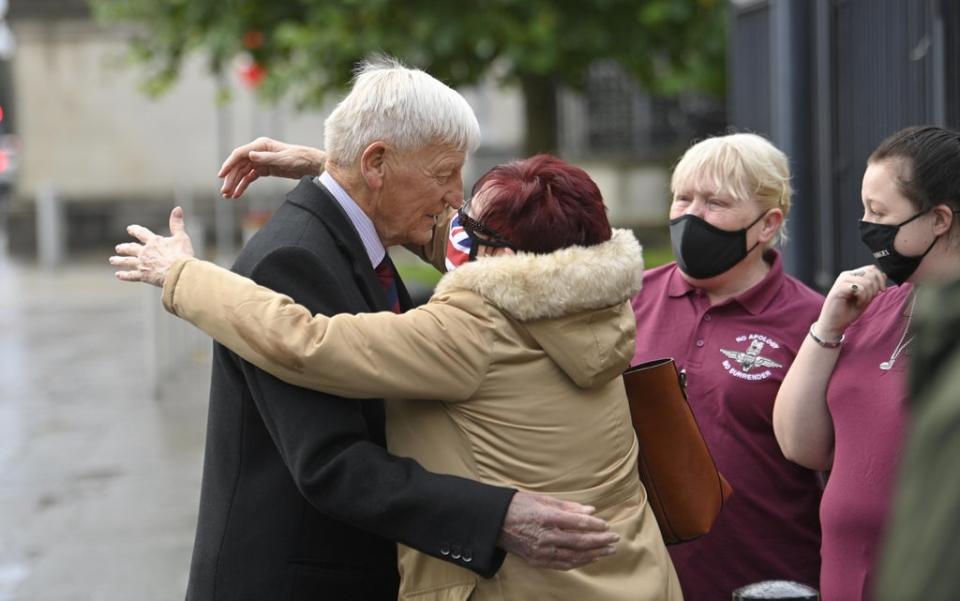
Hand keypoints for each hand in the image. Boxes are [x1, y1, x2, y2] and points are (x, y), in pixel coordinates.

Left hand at [110, 207, 194, 286]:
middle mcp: (145, 252)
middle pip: (131, 248)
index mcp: (154, 242)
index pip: (141, 233)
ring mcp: (143, 264)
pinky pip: (131, 275)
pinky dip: (124, 275)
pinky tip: (118, 275)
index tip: (129, 229)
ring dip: (119, 260)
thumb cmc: (182, 255)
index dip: (135, 230)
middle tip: (118, 248)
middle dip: (124, 247)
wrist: (179, 272)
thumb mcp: (181, 237)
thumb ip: (177, 224)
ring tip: (112, 260)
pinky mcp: (144, 276)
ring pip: (127, 261)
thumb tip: (177, 208)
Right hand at [218, 137, 326, 198]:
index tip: (221, 176)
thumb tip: (250, 155)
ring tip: (228, 196)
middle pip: (239, 165)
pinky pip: (250, 177)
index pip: (240, 154)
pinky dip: (243, 185)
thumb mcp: (284, 159)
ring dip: (235, 184)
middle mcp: (258, 152)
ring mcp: (261, 161)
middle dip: (231, 178)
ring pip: (243, 173)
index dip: (229, 164)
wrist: (311, 165)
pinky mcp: (265, 169)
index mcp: (261, 146)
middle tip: (224, 192)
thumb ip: (267, 158)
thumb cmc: (300, 159)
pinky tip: (237, 194)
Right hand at [497, 491, 618, 569]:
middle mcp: (545, 537)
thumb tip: (590, 509)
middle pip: (579, 541)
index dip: (594, 524)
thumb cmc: (519, 506)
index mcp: (546, 517)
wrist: (495, 523)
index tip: (606, 524)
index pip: (577, 523)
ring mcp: (541, 552)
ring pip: (574, 556)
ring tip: (609, 550)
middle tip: (615, 538)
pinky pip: (563, 564)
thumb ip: (567, 506)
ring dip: (594, 554)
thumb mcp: (542, 499)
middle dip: (600, 541)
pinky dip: (579, 562)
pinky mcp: (538, 561)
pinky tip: (591, 558)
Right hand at [816, 264, 886, 338]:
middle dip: (875, 288)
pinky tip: (858, 303)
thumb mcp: (865, 297)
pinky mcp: (839, 289)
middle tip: (869, 299)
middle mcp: (846, 275)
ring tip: (861, 302)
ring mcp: (842, 281)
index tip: (882, 291)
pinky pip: (860, 288)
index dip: (881, 278)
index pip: (871, 268)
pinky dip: (863, 298)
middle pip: (871, 273)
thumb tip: (884, 275)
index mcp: (852, 275)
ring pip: (867, 282)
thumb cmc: (848, 311)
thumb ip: (873, 287)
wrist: (834, 323)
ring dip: (869, 295)